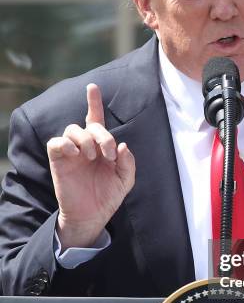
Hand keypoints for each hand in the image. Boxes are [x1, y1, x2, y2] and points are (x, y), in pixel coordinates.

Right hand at [47, 84, 134, 250]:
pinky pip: (56, 142)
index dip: (94, 102)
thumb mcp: (125, 180)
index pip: (96, 119)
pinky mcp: (59, 160)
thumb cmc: (108, 196)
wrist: (93, 216)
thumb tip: (122, 146)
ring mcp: (71, 152)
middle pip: (90, 125)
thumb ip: (128, 162)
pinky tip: (76, 153)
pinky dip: (66, 143)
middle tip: (108, 153)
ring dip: (85, 139)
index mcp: (101, 147)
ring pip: (72, 129)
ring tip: (91, 156)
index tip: (93, 87)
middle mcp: (85, 146)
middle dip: (103, 135)